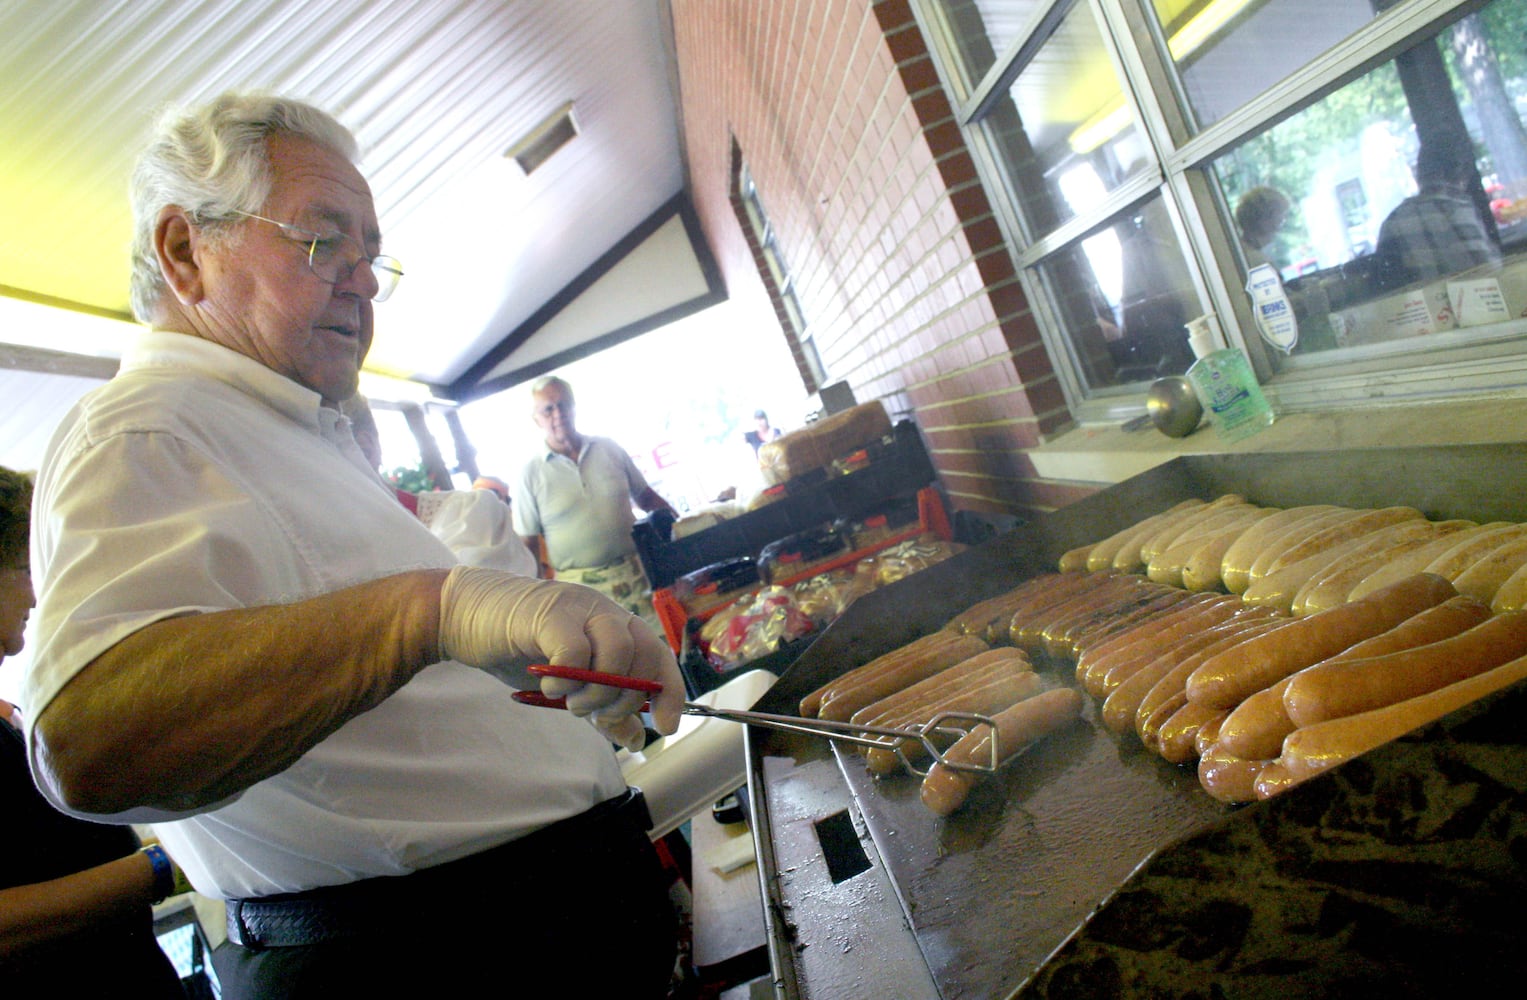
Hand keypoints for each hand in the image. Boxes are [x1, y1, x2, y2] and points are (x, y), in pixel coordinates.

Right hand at [438, 567, 683, 747]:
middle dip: (625, 699)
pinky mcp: (549, 613)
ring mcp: (578, 607)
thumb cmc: (520, 648)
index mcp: (614, 624)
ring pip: (617, 652)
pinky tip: (549, 687)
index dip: (669, 692)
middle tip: (593, 715)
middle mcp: (604, 611)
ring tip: (570, 703)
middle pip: (643, 656)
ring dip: (598, 692)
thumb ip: (602, 708)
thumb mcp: (569, 685)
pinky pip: (575, 651)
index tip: (667, 727)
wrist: (466, 616)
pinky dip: (566, 680)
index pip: (658, 655)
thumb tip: (637, 739)